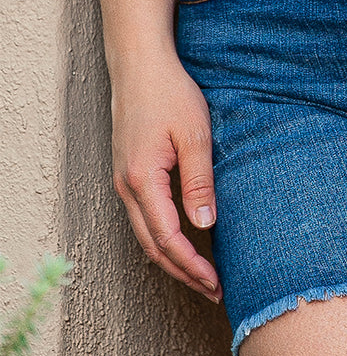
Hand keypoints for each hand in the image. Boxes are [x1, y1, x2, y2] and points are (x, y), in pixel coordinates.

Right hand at [110, 53, 221, 302]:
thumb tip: (204, 225)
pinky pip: (143, 218)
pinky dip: (162, 239)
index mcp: (142, 180)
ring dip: (172, 259)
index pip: (167, 238)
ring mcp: (123, 181)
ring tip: (201, 275)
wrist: (139, 65)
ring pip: (145, 236)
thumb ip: (198, 180)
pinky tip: (183, 242)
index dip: (191, 265)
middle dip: (183, 272)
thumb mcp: (194, 133)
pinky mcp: (128, 174)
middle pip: (152, 246)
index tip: (215, 282)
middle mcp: (126, 187)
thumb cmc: (170, 93)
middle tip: (213, 289)